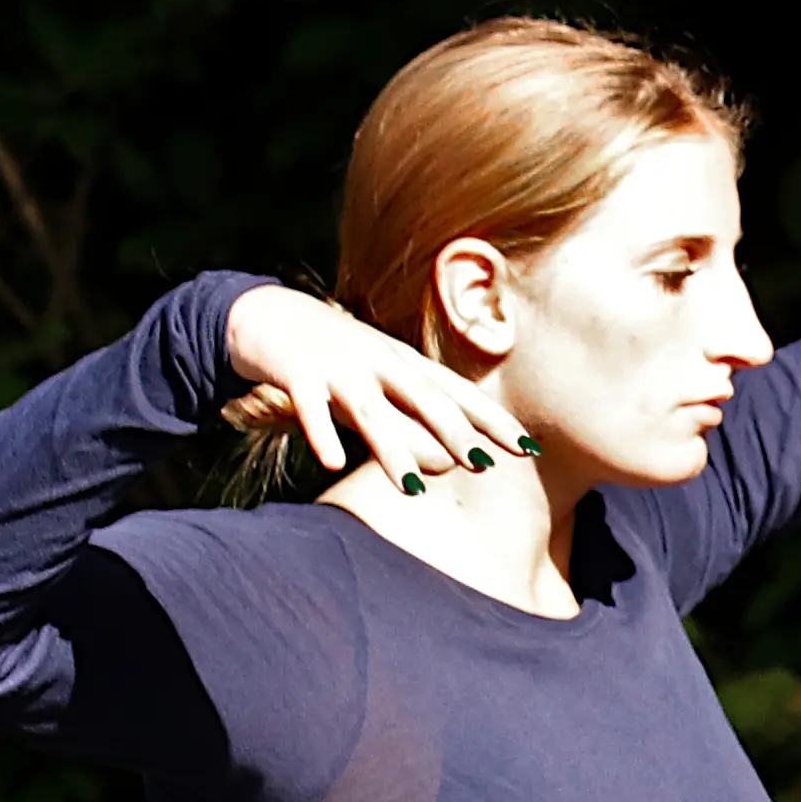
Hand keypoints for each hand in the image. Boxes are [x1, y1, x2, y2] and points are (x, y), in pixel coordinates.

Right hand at [224, 287, 523, 490]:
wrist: (271, 313)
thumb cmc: (341, 360)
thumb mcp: (384, 384)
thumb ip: (416, 422)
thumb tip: (451, 466)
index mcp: (407, 363)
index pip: (458, 393)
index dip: (492, 420)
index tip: (529, 448)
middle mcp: (380, 361)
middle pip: (423, 398)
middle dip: (454, 431)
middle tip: (482, 466)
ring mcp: (339, 366)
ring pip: (370, 410)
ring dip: (390, 449)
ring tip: (412, 489)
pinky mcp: (297, 373)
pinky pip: (310, 407)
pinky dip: (320, 433)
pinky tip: (333, 463)